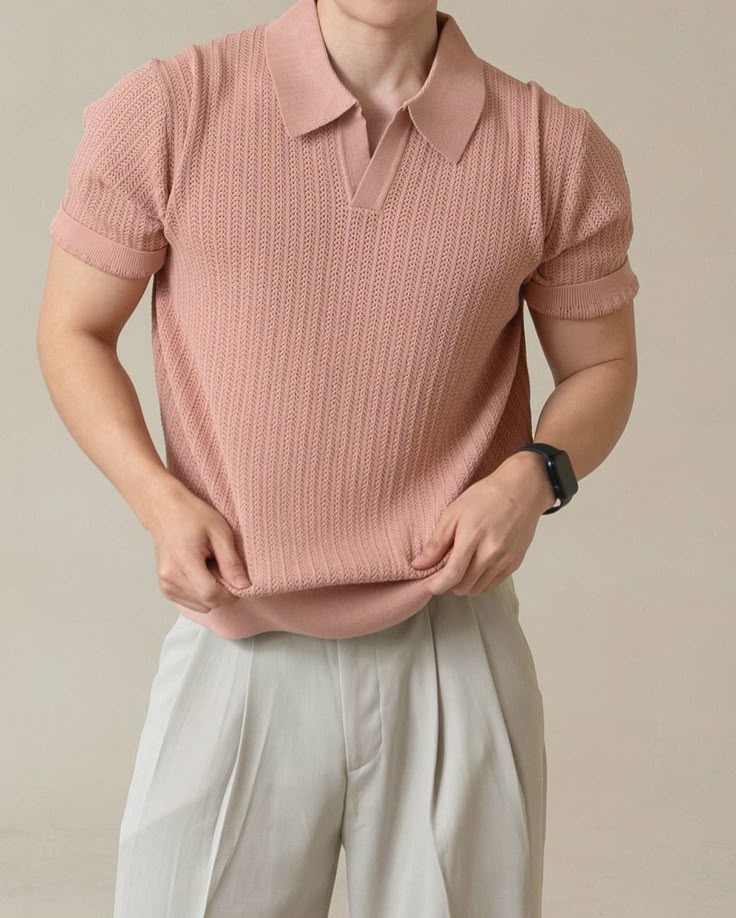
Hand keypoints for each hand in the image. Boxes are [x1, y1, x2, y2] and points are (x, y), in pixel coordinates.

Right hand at [143, 479, 250, 613]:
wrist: (165, 510)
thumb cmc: (190, 515)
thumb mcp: (220, 532)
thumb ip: (231, 562)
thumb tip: (244, 585)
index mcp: (183, 562)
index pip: (211, 595)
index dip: (230, 593)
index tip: (239, 582)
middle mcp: (170, 578)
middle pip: (207, 603)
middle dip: (222, 591)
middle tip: (223, 567)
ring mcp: (165, 585)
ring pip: (201, 606)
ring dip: (211, 592)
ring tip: (209, 567)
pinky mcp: (165, 589)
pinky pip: (192, 602)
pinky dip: (201, 593)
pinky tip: (200, 572)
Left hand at [409, 450, 555, 594]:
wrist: (522, 491)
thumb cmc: (485, 497)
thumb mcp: (453, 513)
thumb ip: (436, 542)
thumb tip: (418, 565)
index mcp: (472, 538)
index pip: (452, 576)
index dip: (436, 586)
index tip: (427, 585)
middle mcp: (491, 553)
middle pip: (463, 587)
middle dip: (449, 584)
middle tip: (443, 571)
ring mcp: (505, 560)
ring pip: (478, 589)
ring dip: (464, 584)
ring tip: (460, 567)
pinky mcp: (514, 564)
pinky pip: (492, 584)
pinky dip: (480, 580)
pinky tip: (476, 565)